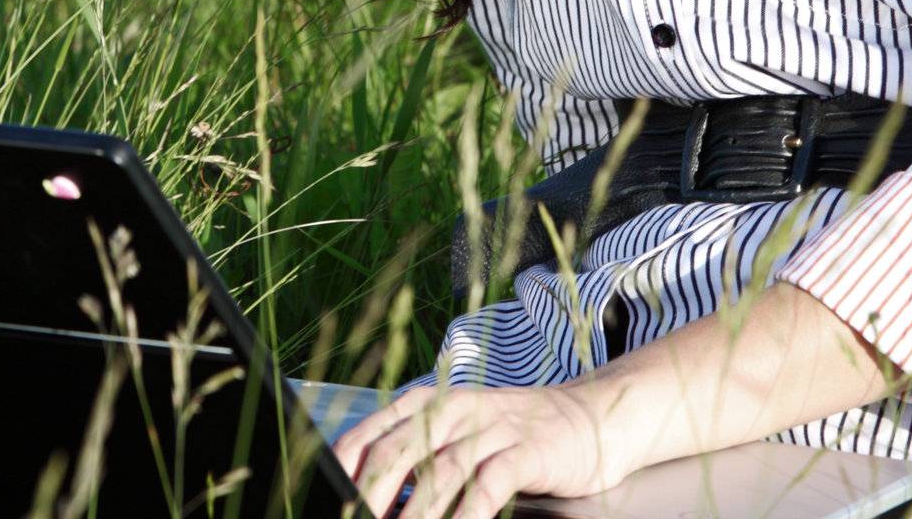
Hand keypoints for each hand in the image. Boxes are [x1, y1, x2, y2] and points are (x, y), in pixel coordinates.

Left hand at [329, 378, 637, 518]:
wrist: (585, 417)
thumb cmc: (511, 435)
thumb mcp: (457, 437)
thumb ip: (416, 460)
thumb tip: (369, 499)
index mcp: (429, 404)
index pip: (372, 433)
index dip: (344, 468)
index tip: (326, 497)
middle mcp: (454, 410)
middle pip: (398, 452)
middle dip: (369, 495)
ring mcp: (490, 427)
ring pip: (439, 472)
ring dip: (413, 514)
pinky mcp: (525, 449)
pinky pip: (489, 483)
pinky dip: (468, 513)